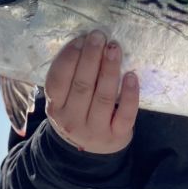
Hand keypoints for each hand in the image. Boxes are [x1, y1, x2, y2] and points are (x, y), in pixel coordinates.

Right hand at [44, 30, 139, 153]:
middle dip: (91, 58)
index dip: (69, 58)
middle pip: (82, 86)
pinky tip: (132, 76)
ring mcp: (95, 130)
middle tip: (99, 36)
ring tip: (114, 49)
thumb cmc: (78, 113)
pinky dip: (130, 95)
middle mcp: (72, 120)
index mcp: (55, 107)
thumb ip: (70, 77)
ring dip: (110, 70)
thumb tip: (85, 42)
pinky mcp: (117, 135)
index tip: (81, 39)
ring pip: (104, 97)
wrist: (91, 151)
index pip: (58, 81)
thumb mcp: (65, 100)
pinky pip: (125, 114)